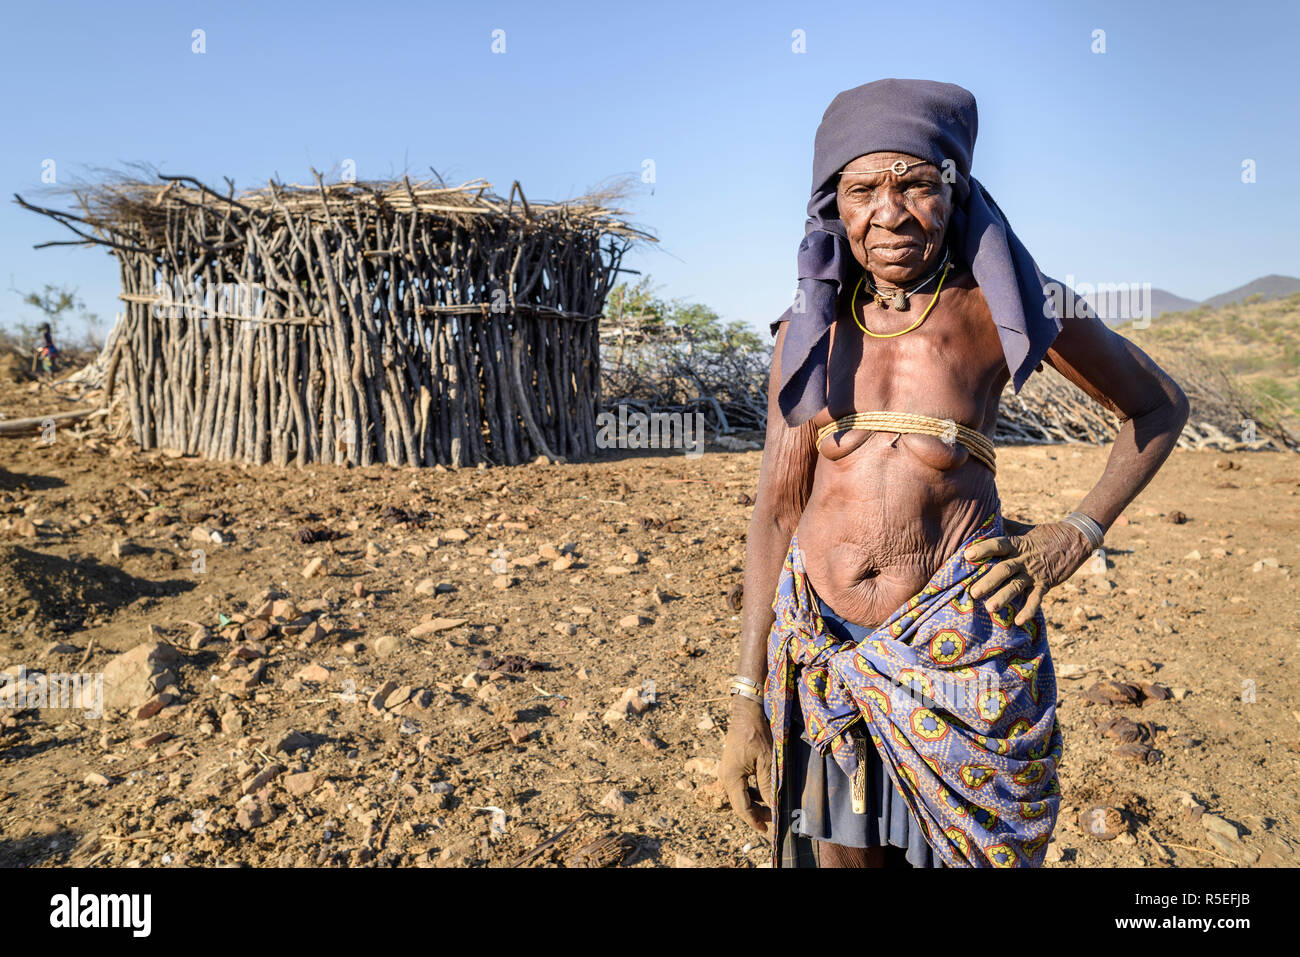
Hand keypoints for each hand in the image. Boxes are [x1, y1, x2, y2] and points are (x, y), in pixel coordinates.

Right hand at [720, 694, 773, 834]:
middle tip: (773, 821)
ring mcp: (727, 771)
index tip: (767, 831)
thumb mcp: (767, 761)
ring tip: (770, 810)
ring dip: (754, 804)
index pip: (742, 808)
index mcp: (731, 778)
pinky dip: (752, 793)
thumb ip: (768, 786)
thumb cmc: (757, 734)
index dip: (754, 821)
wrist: (747, 711)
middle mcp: (725, 776)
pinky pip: (740, 786)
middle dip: (755, 815)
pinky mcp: (732, 765)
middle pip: (739, 804)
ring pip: (740, 796)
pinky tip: (763, 794)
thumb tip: (773, 807)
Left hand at [963, 521, 1094, 625]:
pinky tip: (1019, 622)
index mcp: (1016, 543)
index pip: (998, 545)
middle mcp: (1024, 559)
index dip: (983, 549)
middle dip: (988, 581)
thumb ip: (1003, 525)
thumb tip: (983, 518)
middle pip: (1004, 569)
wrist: (1075, 539)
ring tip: (989, 608)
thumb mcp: (1022, 527)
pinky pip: (1036, 599)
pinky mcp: (1046, 584)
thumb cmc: (1043, 534)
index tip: (967, 556)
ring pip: (1017, 586)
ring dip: (1003, 597)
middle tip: (973, 592)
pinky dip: (1028, 610)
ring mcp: (1035, 573)